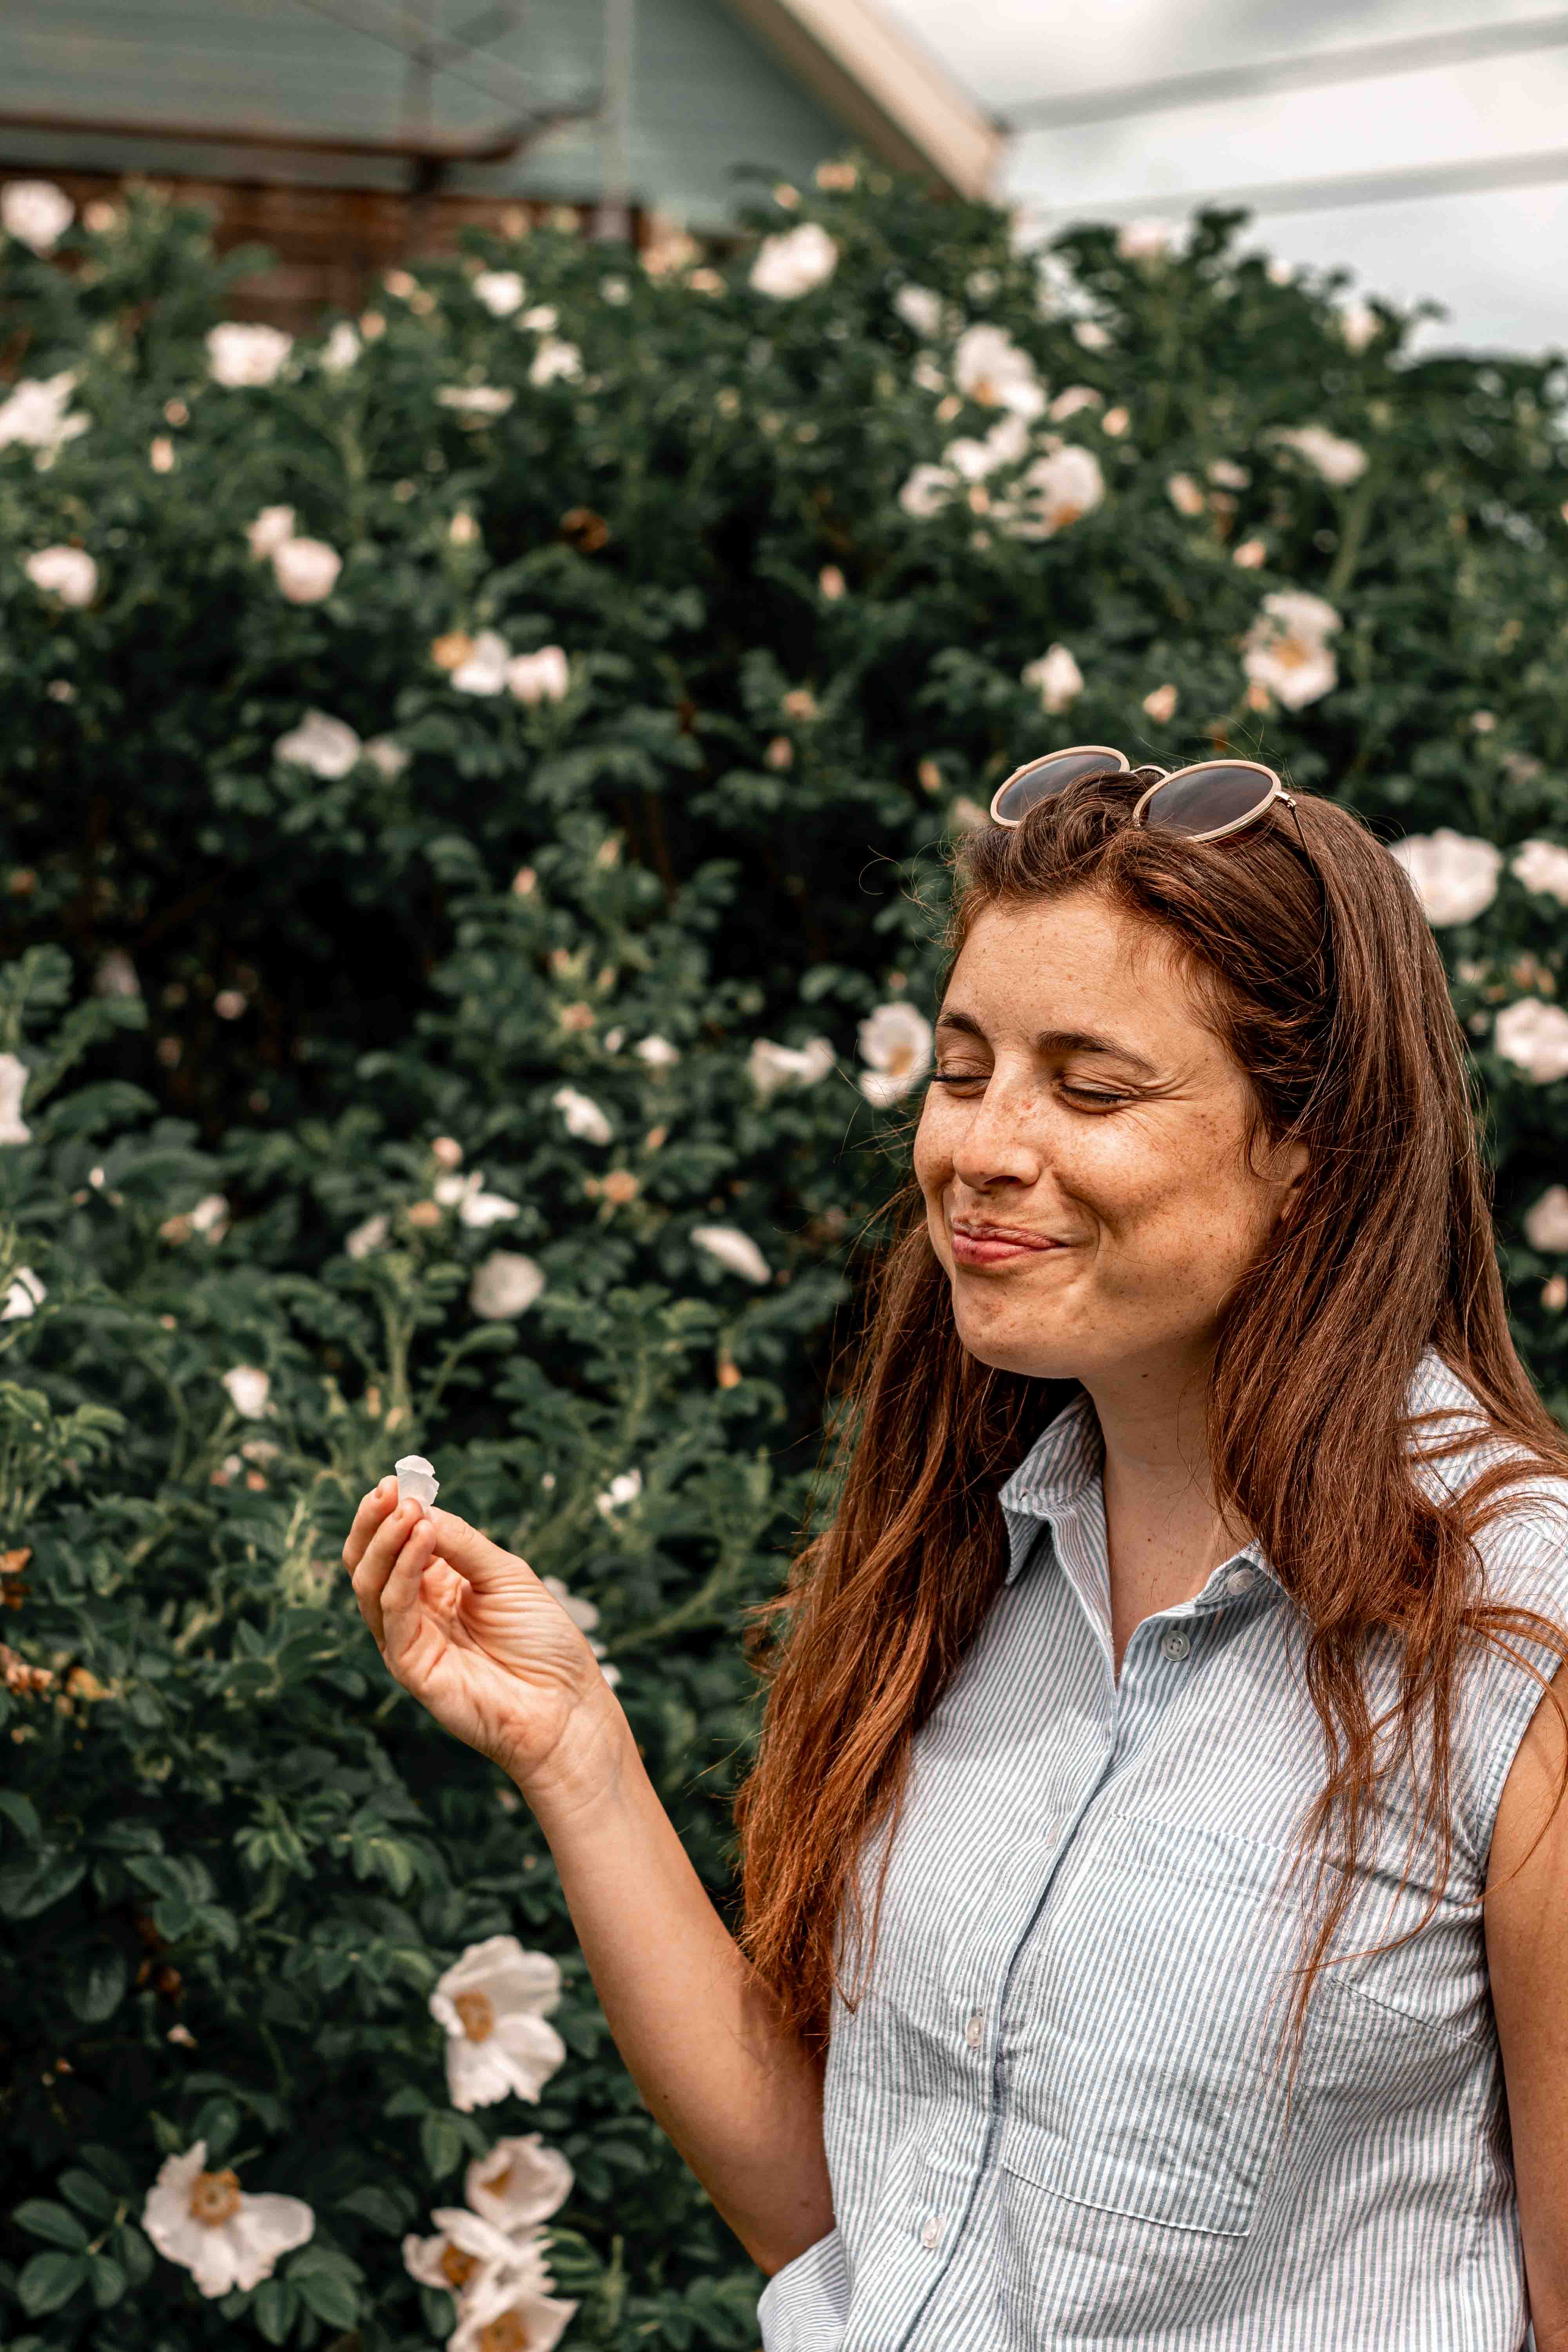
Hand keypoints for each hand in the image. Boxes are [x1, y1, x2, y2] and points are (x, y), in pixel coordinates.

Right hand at [341, 1481, 625, 1810]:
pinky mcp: (410, 1666)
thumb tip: (419, 1507)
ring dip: (386, 1542)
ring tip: (407, 1510)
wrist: (565, 1706)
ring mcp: (408, 1640)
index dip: (391, 1512)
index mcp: (436, 1587)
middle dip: (373, 1523)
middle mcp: (415, 1612)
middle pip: (369, 1562)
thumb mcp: (506, 1575)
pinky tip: (421, 1538)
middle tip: (387, 1491)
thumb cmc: (543, 1642)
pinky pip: (394, 1613)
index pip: (395, 1543)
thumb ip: (462, 1543)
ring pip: (370, 1585)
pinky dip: (402, 1572)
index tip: (396, 1481)